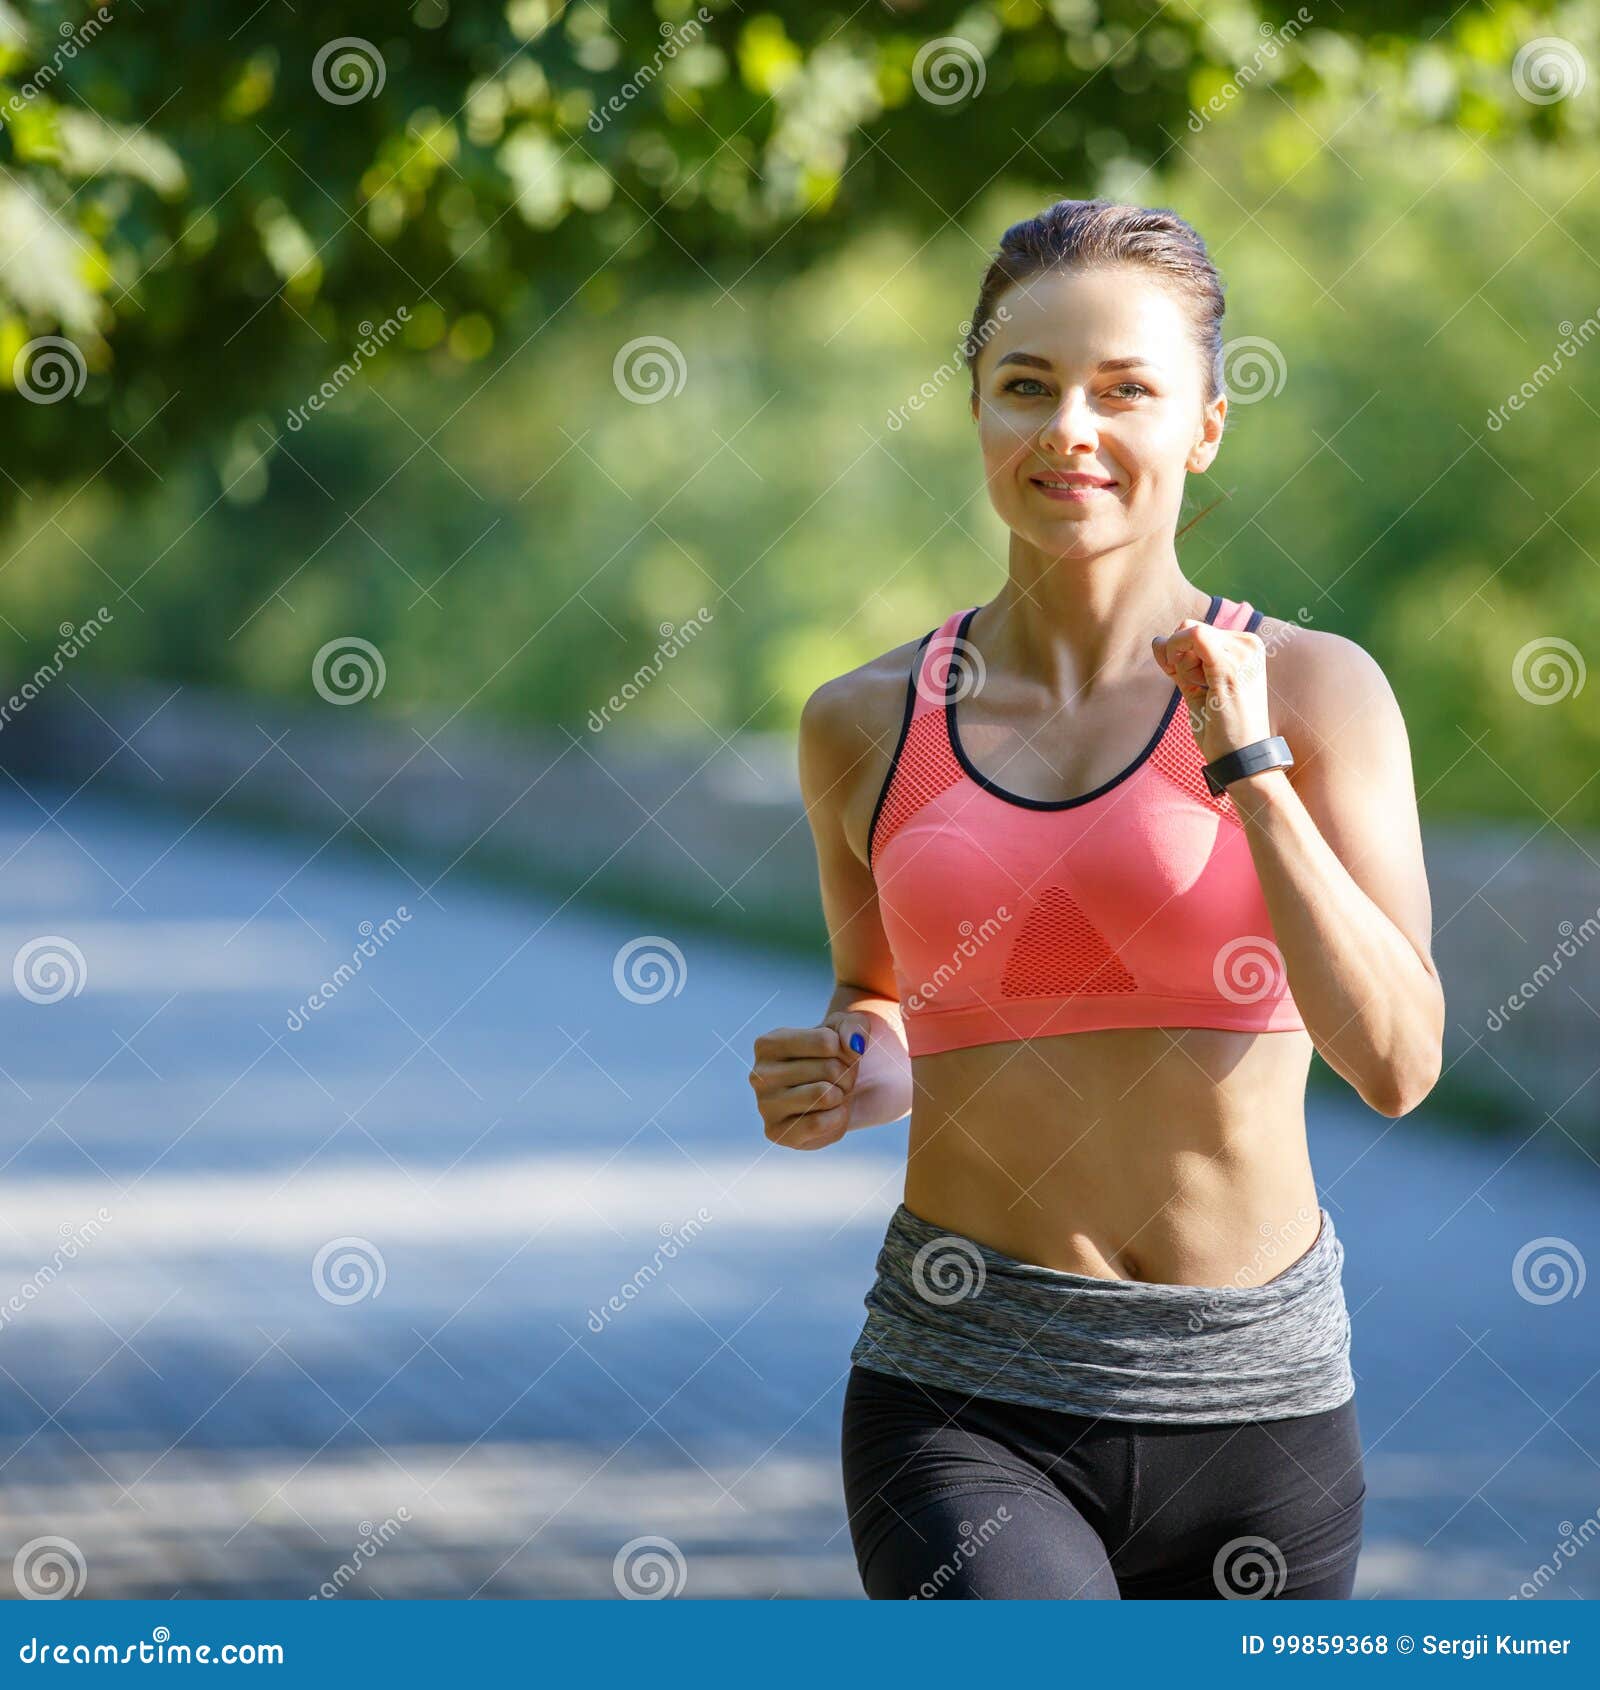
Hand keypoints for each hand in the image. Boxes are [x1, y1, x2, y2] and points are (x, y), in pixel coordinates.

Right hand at [748, 1010, 870, 1150]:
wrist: (833, 1091)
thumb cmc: (834, 1055)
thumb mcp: (846, 1028)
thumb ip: (854, 1026)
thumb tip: (854, 1045)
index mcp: (767, 1044)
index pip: (827, 1042)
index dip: (845, 1050)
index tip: (837, 1055)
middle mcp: (759, 1074)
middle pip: (829, 1069)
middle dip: (845, 1074)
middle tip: (838, 1078)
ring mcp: (764, 1106)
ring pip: (823, 1095)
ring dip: (841, 1095)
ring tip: (833, 1093)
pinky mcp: (776, 1133)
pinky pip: (818, 1124)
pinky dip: (836, 1118)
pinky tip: (828, 1113)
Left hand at [1150, 616, 1273, 767]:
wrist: (1240, 758)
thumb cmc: (1221, 727)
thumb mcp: (1198, 688)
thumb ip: (1180, 664)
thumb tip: (1157, 640)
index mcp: (1246, 648)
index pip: (1196, 630)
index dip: (1176, 651)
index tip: (1179, 678)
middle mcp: (1249, 644)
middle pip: (1189, 629)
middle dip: (1179, 658)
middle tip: (1198, 689)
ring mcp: (1243, 652)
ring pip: (1189, 633)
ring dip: (1183, 666)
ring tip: (1207, 694)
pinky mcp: (1231, 665)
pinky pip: (1193, 637)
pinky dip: (1180, 660)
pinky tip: (1194, 684)